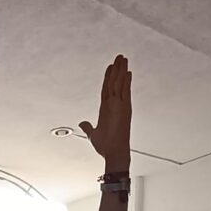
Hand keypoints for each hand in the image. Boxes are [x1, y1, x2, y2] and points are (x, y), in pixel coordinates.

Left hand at [79, 55, 130, 171]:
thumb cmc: (106, 147)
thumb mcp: (92, 134)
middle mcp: (114, 106)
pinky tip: (127, 72)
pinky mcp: (125, 109)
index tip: (111, 67)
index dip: (108, 77)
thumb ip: (88, 127)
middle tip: (119, 57)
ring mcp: (120, 106)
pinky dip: (126, 81)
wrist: (114, 153)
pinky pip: (125, 91)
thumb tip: (83, 123)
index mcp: (106, 109)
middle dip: (116, 69)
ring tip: (123, 59)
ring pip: (119, 84)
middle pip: (114, 83)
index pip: (107, 88)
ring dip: (121, 71)